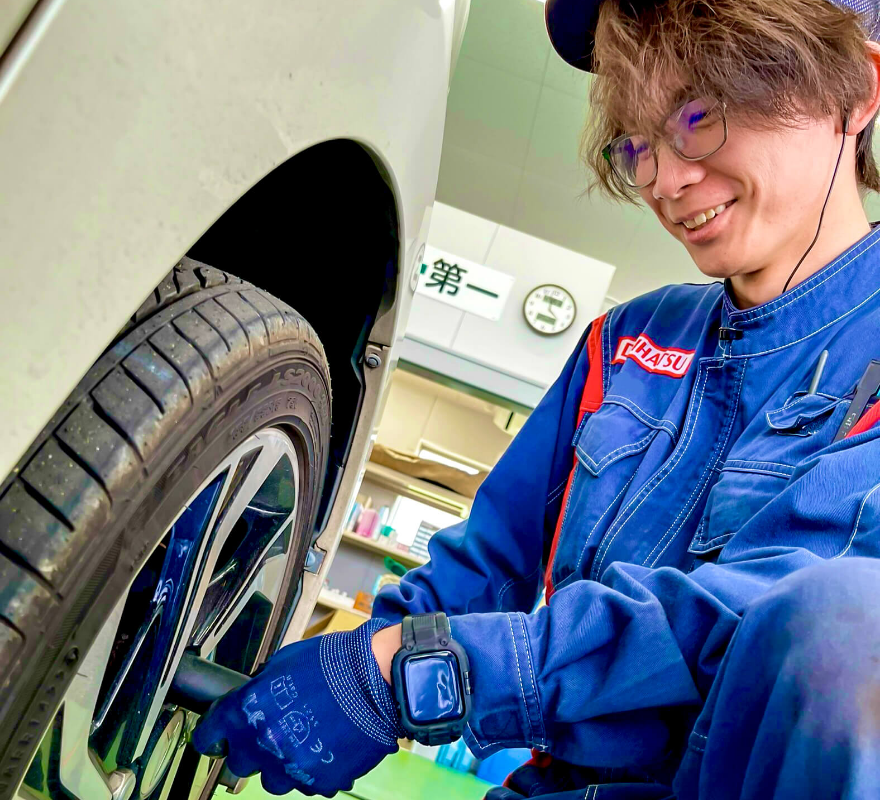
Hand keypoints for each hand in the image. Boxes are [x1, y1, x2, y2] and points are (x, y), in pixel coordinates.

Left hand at [192, 619, 405, 795]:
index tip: (217, 735)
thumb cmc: (334, 663)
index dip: (212, 734)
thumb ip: (259, 689)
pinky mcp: (319, 780)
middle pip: (239, 763)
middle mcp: (263, 743)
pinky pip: (306, 783)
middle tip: (272, 732)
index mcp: (248, 710)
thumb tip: (251, 701)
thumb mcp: (283, 663)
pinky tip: (326, 745)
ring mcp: (291, 766)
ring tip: (304, 739)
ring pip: (272, 780)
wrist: (377, 677)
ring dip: (282, 763)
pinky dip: (312, 769)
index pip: (209, 735)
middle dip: (252, 749)